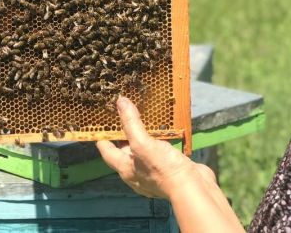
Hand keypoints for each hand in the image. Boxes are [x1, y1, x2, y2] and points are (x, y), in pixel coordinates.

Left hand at [96, 96, 213, 198]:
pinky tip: (164, 134)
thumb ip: (132, 123)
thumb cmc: (164, 169)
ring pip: (142, 151)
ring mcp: (153, 172)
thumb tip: (121, 102)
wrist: (192, 188)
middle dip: (123, 134)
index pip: (107, 151)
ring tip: (144, 121)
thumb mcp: (143, 144)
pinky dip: (158, 142)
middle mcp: (137, 171)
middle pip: (125, 150)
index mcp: (126, 168)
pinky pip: (159, 153)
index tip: (98, 125)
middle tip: (123, 115)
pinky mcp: (168, 169)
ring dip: (142, 137)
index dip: (102, 138)